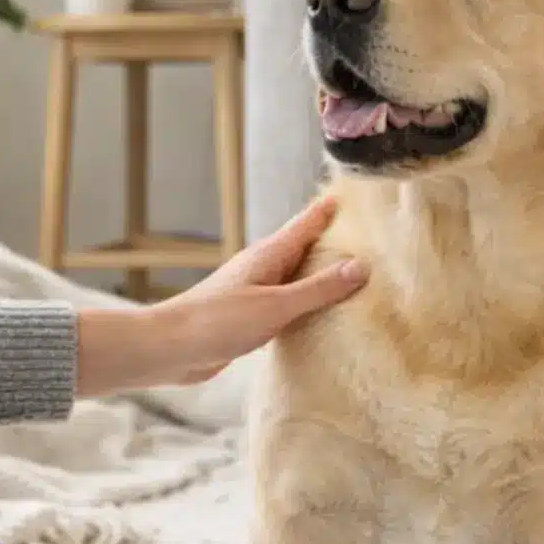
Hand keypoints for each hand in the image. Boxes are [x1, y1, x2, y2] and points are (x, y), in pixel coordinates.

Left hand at [75, 195, 368, 395]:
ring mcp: (256, 292)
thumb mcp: (275, 305)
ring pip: (297, 278)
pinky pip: (288, 305)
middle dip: (335, 242)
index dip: (333, 208)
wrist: (170, 350)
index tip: (360, 194)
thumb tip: (361, 266)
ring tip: (357, 276)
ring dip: (322, 277)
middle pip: (306, 248)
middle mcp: (263, 268)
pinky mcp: (250, 318)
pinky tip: (322, 317)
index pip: (308, 222)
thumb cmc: (217, 322)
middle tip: (373, 237)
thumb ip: (318, 288)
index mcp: (269, 254)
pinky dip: (307, 306)